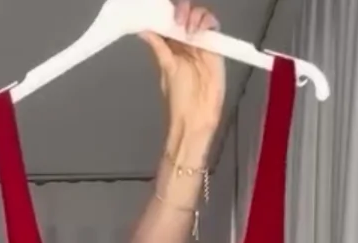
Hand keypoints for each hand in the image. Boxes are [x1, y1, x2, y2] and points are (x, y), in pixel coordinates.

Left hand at [140, 3, 225, 143]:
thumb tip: (143, 30)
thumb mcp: (167, 68)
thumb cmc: (179, 98)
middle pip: (185, 13)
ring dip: (194, 15)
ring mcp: (200, 43)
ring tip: (188, 29)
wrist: (197, 116)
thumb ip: (158, 47)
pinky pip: (212, 25)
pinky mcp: (215, 47)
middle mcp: (185, 41)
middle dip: (181, 10)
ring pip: (199, 16)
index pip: (168, 20)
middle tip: (177, 19)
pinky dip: (207, 21)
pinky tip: (198, 31)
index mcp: (170, 46)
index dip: (166, 11)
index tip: (161, 8)